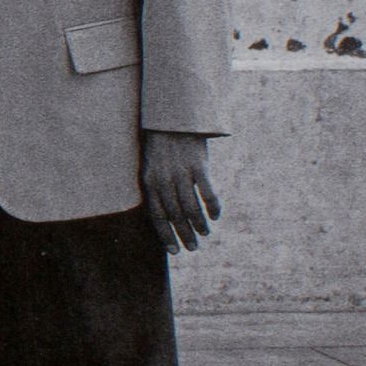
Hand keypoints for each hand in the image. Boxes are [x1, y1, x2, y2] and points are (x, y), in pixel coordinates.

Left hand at [140, 131, 220, 253]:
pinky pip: (207, 193)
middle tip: (193, 248)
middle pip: (175, 215)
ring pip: (191, 207)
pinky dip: (213, 207)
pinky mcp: (199, 165)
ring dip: (199, 225)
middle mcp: (164, 179)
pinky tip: (216, 216)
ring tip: (205, 234)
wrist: (172, 114)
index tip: (174, 251)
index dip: (165, 235)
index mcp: (149, 181)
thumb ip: (156, 186)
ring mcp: (181, 172)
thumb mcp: (151, 164)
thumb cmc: (160, 142)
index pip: (157, 216)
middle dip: (184, 235)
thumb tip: (167, 212)